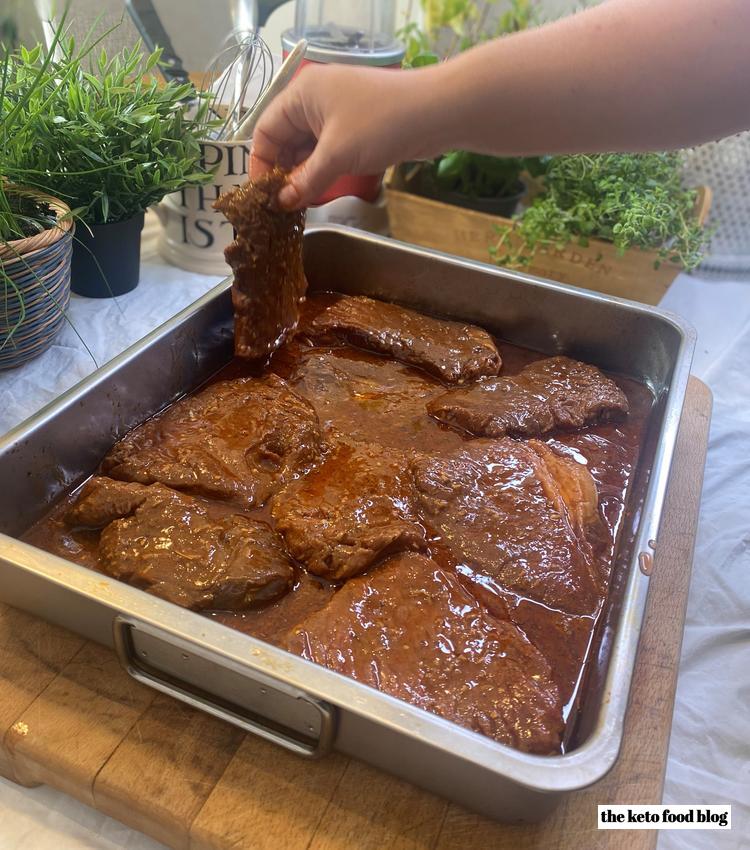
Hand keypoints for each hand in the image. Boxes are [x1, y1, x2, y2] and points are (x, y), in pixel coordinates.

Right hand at [250, 62, 444, 208]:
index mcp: (301, 94)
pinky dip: (321, 170)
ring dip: (302, 175)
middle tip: (281, 206)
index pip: (265, 130)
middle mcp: (314, 100)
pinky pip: (327, 151)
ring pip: (307, 148)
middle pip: (285, 140)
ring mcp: (336, 113)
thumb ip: (305, 181)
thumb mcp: (336, 155)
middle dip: (282, 173)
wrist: (434, 113)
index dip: (261, 164)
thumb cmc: (380, 124)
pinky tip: (318, 192)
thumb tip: (282, 203)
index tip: (263, 196)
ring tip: (298, 204)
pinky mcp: (354, 128)